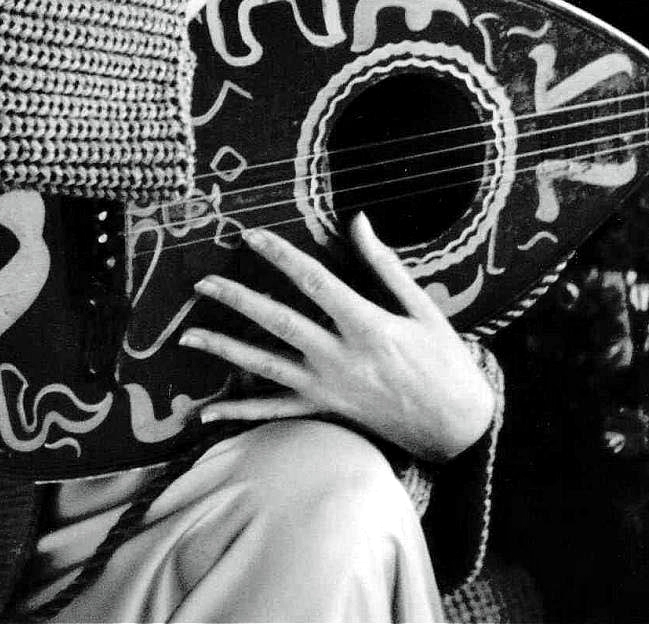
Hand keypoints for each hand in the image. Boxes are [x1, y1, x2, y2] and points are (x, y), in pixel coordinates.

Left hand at [179, 215, 495, 461]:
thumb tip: (358, 219)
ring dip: (224, 350)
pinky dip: (238, 414)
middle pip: (276, 322)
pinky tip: (204, 415)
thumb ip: (385, 265)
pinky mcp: (325, 413)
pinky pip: (274, 414)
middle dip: (236, 299)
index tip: (250, 235)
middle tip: (202, 281)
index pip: (312, 281)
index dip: (279, 255)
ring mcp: (328, 389)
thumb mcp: (423, 308)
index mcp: (366, 325)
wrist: (460, 430)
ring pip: (264, 368)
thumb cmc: (446, 363)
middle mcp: (340, 357)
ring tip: (188, 335)